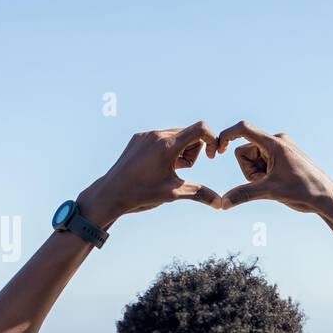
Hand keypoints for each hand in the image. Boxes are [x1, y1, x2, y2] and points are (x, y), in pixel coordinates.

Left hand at [77, 123, 221, 223]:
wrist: (112, 193)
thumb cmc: (142, 194)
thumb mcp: (174, 193)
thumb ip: (200, 193)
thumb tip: (220, 204)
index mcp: (168, 145)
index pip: (200, 128)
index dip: (212, 140)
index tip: (211, 156)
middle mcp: (157, 135)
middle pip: (189, 133)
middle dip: (193, 151)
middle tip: (182, 170)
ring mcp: (146, 135)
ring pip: (175, 136)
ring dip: (180, 151)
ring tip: (169, 169)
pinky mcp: (138, 138)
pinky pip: (161, 138)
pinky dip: (167, 150)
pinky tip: (157, 166)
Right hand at [214, 121, 332, 213]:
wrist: (326, 197)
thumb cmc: (303, 191)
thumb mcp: (270, 192)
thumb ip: (244, 194)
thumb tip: (223, 203)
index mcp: (274, 143)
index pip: (244, 129)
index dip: (227, 136)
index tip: (218, 149)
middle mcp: (277, 142)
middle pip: (245, 152)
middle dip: (249, 170)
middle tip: (265, 183)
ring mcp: (281, 149)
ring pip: (254, 159)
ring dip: (256, 174)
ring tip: (273, 184)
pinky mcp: (284, 157)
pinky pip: (263, 163)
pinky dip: (264, 174)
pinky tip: (278, 183)